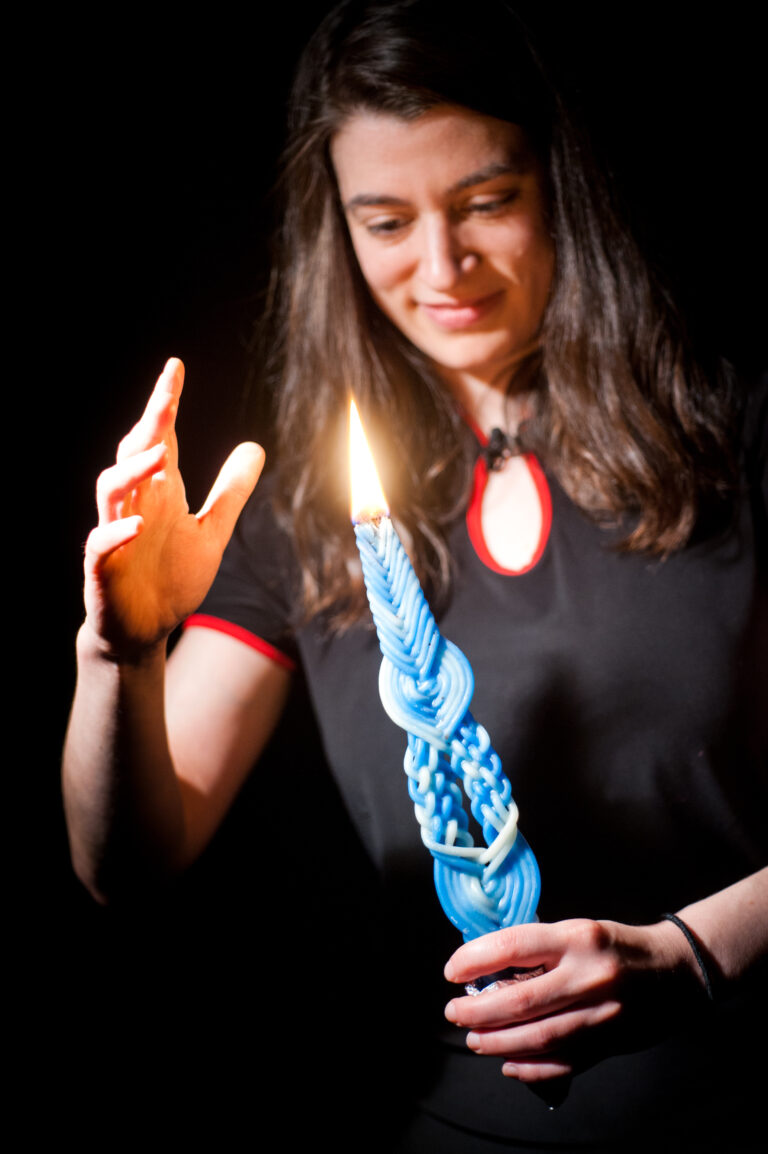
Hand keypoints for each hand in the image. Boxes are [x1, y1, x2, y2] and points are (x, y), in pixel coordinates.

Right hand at [83, 358, 263, 658]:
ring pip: (110, 491)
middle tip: (167, 397)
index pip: (159, 439)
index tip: (175, 368)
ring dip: (132, 471)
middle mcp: (134, 506)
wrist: (145, 630)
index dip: (165, 404)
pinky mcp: (103, 569)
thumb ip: (231, 492)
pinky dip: (116, 533)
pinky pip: (100, 545)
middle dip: (148, 424)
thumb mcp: (213, 532)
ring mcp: (115, 535)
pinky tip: (139, 525)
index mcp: (159, 493)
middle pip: (132, 454)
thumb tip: (255, 446)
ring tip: (160, 455)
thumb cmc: (171, 577)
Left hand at [444, 918, 707, 1082]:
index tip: (452, 970)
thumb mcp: (577, 931)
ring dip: (498, 1042)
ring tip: (474, 1039)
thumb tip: (487, 970)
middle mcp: (589, 976)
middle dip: (478, 1010)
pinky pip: (564, 1062)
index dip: (475, 959)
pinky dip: (531, 1067)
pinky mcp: (610, 1043)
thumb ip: (538, 950)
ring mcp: (601, 1014)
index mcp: (577, 938)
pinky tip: (508, 1064)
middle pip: (521, 1000)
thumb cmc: (615, 946)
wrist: (675, 972)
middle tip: (454, 1012)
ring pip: (539, 1037)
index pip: (514, 946)